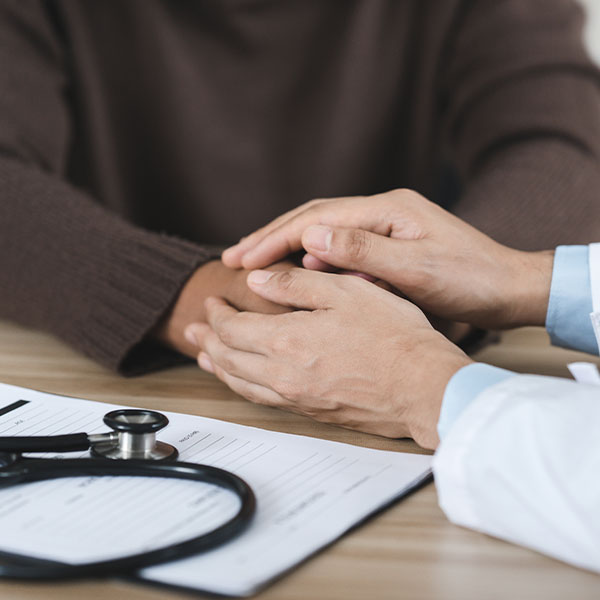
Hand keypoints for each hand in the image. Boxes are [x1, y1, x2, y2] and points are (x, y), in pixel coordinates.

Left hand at [186, 269, 471, 448]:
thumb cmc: (393, 336)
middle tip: (194, 328)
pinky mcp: (311, 411)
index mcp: (286, 342)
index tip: (213, 300)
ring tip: (204, 356)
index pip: (232, 329)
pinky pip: (262, 399)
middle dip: (207, 340)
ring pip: (240, 383)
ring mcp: (296, 398)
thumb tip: (257, 281)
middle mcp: (282, 375)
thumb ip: (295, 286)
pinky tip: (242, 380)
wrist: (424, 387)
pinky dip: (241, 386)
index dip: (217, 314)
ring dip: (217, 366)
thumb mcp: (346, 293)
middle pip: (227, 359)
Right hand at [222, 189, 554, 328]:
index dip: (274, 239)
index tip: (241, 260)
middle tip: (231, 258)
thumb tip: (309, 237)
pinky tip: (295, 272)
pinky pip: (338, 247)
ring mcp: (384, 226)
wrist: (509, 288)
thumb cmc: (470, 279)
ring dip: (285, 246)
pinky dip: (310, 258)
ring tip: (251, 263)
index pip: (316, 219)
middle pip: (312, 218)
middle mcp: (382, 210)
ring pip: (321, 232)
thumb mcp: (418, 269)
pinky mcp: (388, 244)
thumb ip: (364, 251)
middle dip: (269, 237)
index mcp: (387, 209)